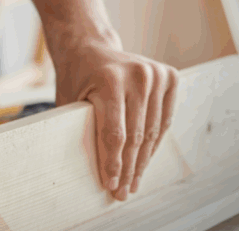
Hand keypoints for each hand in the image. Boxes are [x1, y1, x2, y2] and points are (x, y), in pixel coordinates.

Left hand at [52, 34, 177, 201]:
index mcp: (109, 80)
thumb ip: (80, 128)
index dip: (113, 163)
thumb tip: (89, 171)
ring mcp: (155, 74)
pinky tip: (145, 160)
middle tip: (123, 192)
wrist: (90, 47)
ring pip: (152, 131)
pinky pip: (164, 119)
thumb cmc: (76, 78)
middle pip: (136, 136)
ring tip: (134, 182)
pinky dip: (155, 142)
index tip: (110, 185)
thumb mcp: (69, 102)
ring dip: (143, 161)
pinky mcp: (168, 76)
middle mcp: (136, 75)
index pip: (115, 133)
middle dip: (128, 169)